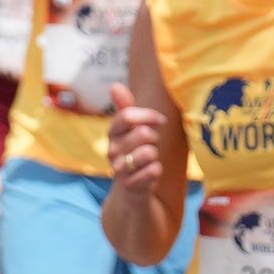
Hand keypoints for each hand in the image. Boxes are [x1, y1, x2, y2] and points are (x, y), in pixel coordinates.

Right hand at [104, 84, 176, 200]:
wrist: (131, 187)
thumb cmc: (134, 152)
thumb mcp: (130, 130)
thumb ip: (125, 108)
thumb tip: (114, 85)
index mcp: (113, 133)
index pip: (126, 116)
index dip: (148, 116)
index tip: (161, 121)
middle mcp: (112, 150)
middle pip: (143, 133)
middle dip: (154, 138)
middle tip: (151, 145)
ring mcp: (119, 168)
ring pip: (148, 153)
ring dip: (155, 155)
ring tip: (149, 159)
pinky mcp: (129, 185)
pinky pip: (153, 171)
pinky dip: (156, 171)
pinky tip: (151, 172)